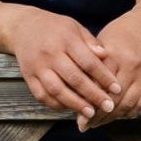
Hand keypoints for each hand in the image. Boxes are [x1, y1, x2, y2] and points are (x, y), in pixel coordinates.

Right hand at [3, 8, 120, 128]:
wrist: (23, 27)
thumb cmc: (55, 28)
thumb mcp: (74, 27)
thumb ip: (90, 42)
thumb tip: (106, 56)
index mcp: (66, 39)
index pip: (88, 61)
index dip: (104, 77)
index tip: (117, 89)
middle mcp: (51, 53)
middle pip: (74, 78)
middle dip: (93, 95)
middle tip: (108, 106)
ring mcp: (38, 66)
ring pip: (57, 90)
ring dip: (75, 104)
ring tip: (90, 113)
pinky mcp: (28, 76)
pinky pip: (42, 95)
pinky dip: (56, 104)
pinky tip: (69, 108)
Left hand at [85, 15, 140, 129]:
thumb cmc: (114, 37)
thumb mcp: (98, 45)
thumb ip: (88, 67)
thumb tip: (73, 94)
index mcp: (114, 54)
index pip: (99, 85)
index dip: (89, 104)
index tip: (78, 118)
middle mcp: (130, 64)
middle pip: (114, 98)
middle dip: (99, 116)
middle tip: (86, 125)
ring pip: (128, 103)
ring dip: (112, 118)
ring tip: (98, 123)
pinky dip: (129, 113)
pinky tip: (117, 117)